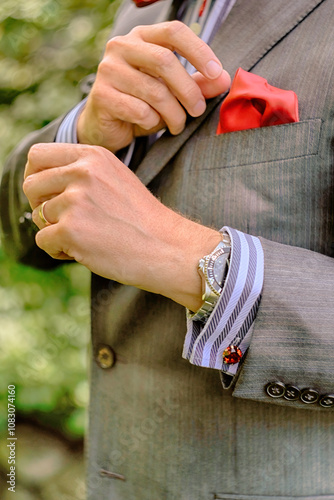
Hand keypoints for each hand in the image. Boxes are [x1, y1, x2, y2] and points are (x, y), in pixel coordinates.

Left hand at [23, 143, 220, 310]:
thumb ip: (81, 173)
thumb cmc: (142, 220)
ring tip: (84, 238)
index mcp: (93, 156)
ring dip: (54, 231)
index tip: (44, 194)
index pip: (38, 155)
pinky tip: (83, 252)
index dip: (34, 176)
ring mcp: (76, 201)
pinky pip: (42, 241)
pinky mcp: (71, 230)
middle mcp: (83, 173)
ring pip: (37, 216)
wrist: (167, 247)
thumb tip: (39, 182)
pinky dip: (58, 251)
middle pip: (30, 185)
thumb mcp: (115, 179)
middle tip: (62, 221)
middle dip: (39, 206)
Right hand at [77, 21, 230, 151]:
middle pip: (165, 61)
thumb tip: (224, 81)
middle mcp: (121, 47)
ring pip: (155, 91)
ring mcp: (108, 70)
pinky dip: (153, 122)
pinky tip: (152, 125)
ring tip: (178, 125)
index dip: (199, 51)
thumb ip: (197, 83)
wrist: (107, 126)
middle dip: (189, 90)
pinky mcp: (101, 96)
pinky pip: (140, 111)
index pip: (174, 31)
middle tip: (198, 110)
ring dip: (174, 114)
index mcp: (142, 37)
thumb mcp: (172, 91)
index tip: (216, 73)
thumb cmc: (141, 103)